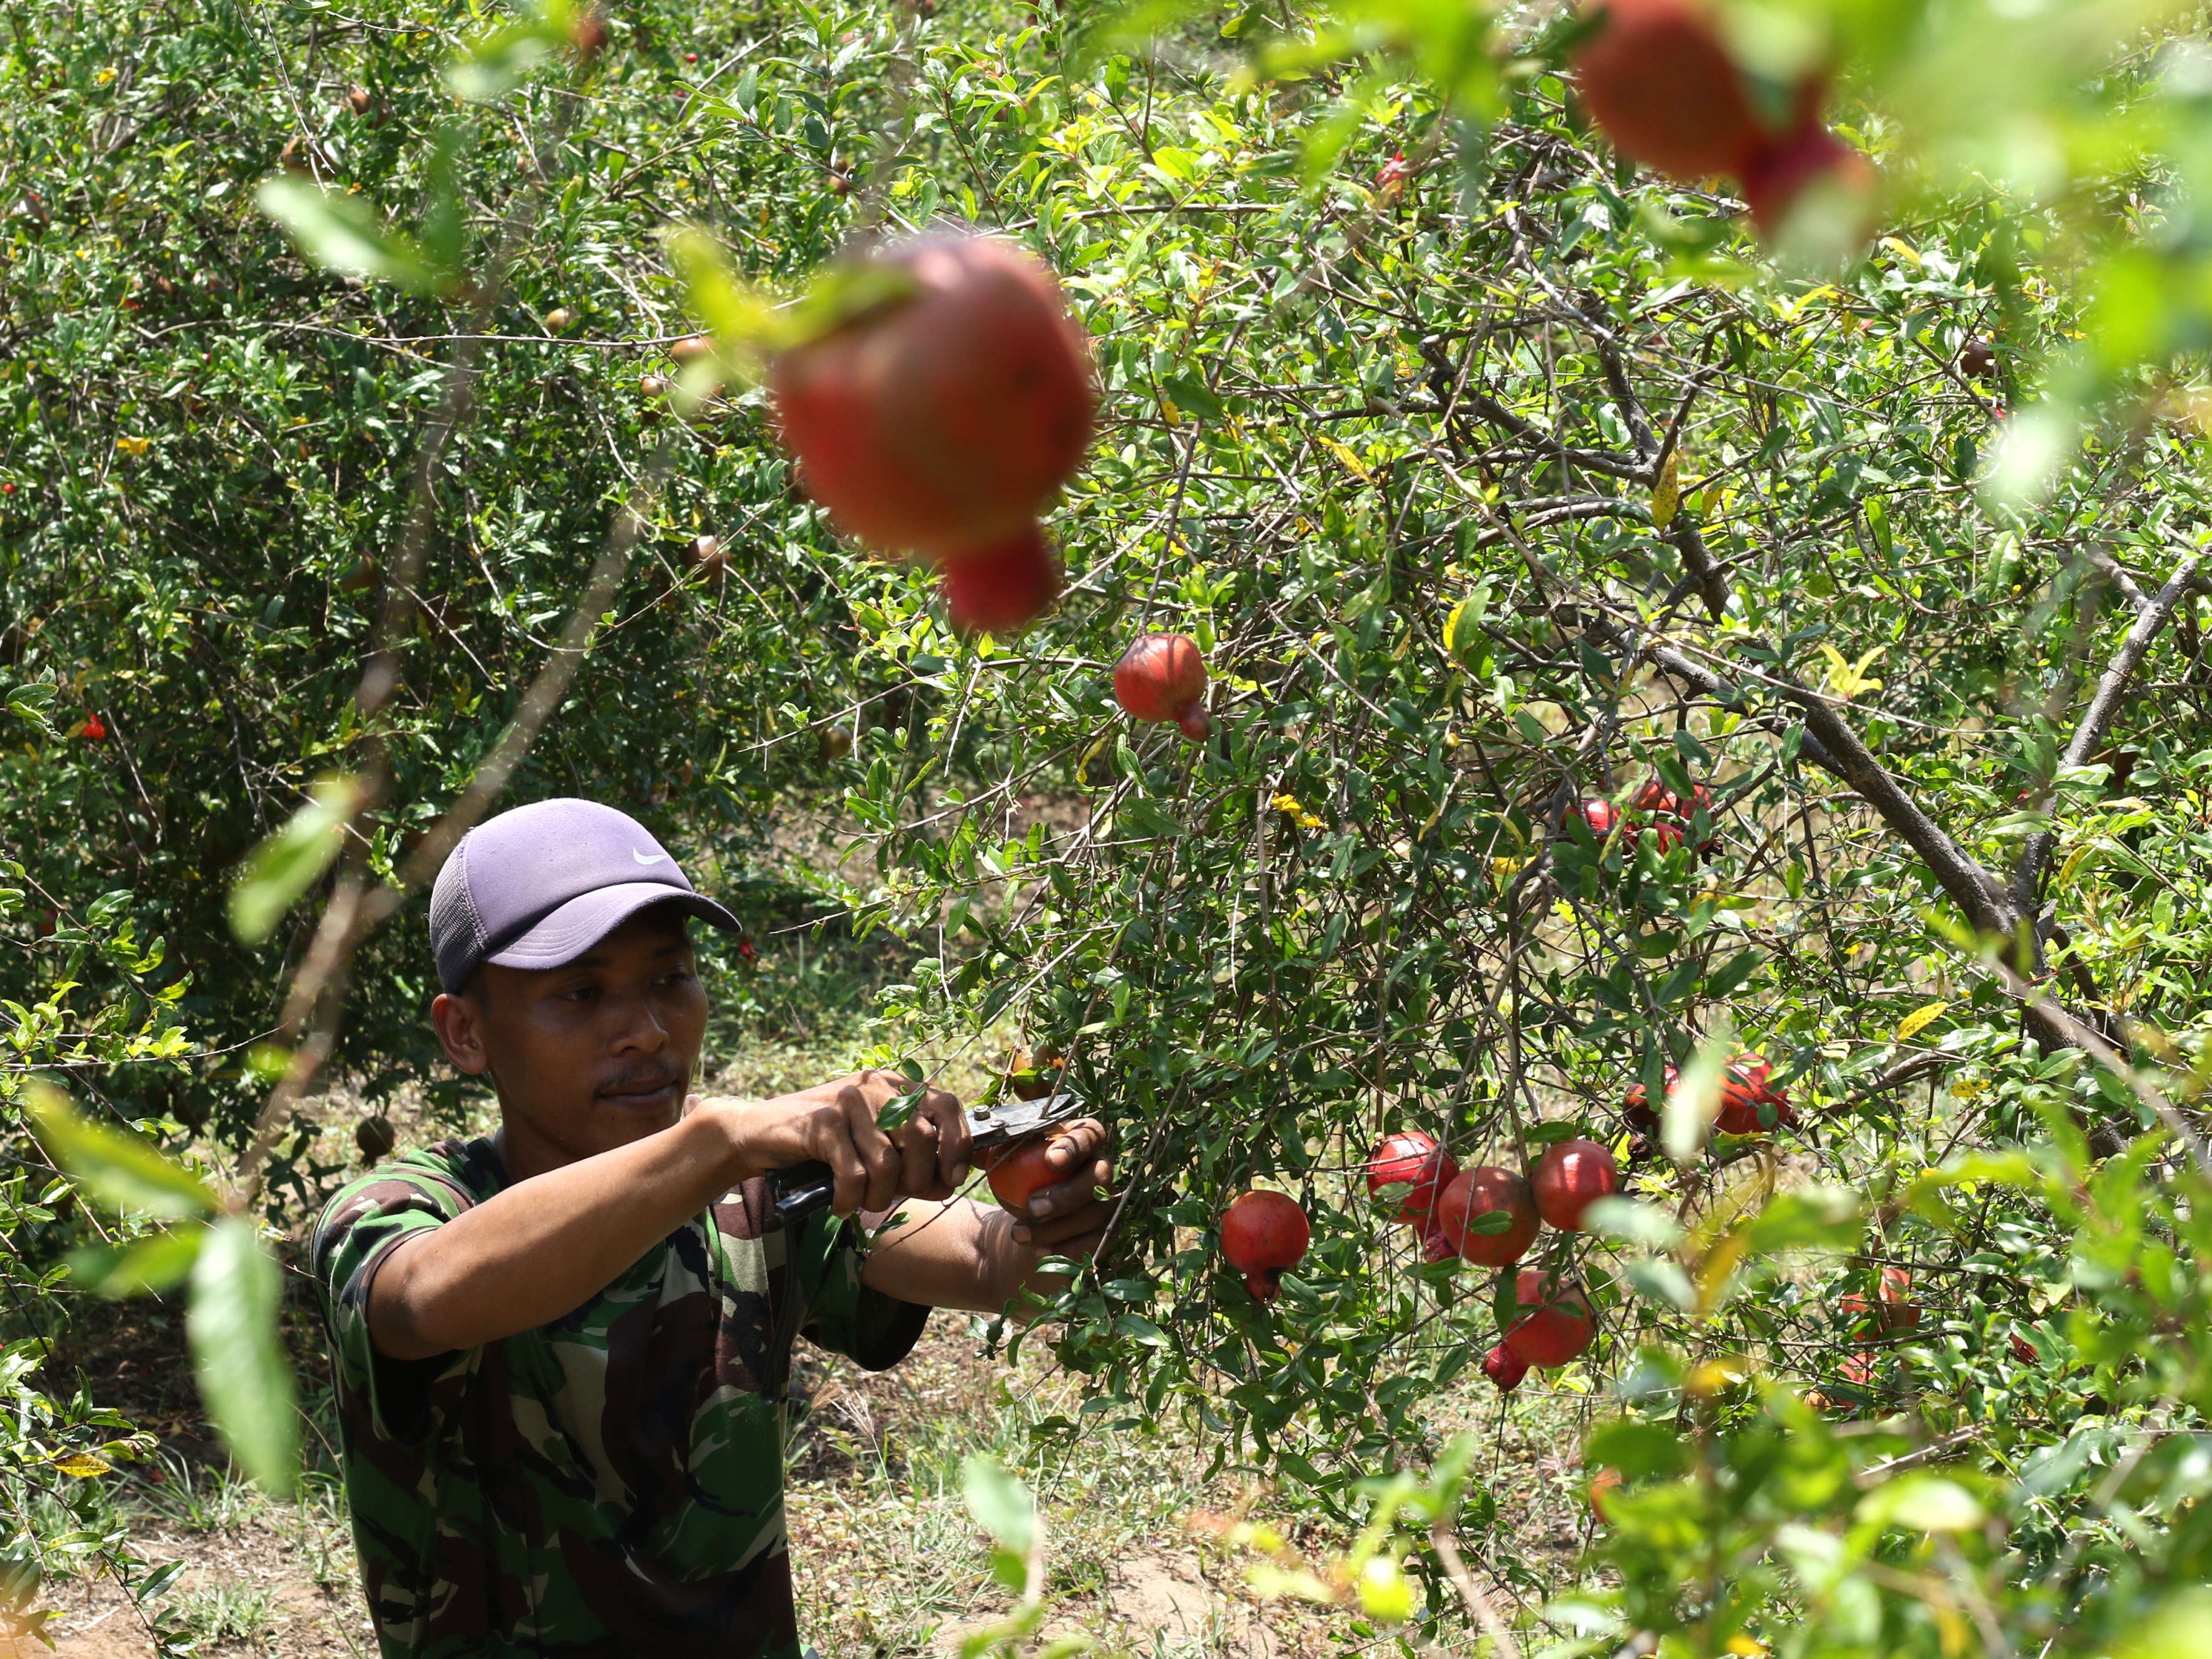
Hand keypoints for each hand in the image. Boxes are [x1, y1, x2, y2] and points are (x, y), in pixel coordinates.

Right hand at [715, 1070, 970, 1215]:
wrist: (759, 1133)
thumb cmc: (823, 1144)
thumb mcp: (873, 1143)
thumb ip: (911, 1158)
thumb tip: (950, 1183)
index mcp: (894, 1085)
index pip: (947, 1106)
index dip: (959, 1145)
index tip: (954, 1178)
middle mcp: (875, 1086)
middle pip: (922, 1140)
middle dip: (916, 1181)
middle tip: (893, 1198)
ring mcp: (848, 1101)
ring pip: (888, 1163)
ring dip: (880, 1196)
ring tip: (864, 1203)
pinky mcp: (822, 1122)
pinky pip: (853, 1174)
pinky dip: (851, 1199)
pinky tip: (840, 1204)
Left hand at [1006, 1118, 1115, 1258]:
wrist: (1025, 1215)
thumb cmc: (1014, 1175)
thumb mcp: (1000, 1157)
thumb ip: (992, 1146)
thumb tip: (976, 1144)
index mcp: (1083, 1138)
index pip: (1090, 1134)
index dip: (1076, 1147)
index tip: (1050, 1160)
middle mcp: (1102, 1167)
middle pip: (1099, 1178)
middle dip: (1067, 1195)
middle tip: (1032, 1207)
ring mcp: (1108, 1201)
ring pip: (1094, 1215)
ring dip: (1056, 1228)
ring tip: (1018, 1234)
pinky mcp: (1106, 1231)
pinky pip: (1093, 1243)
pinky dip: (1065, 1249)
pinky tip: (1037, 1251)